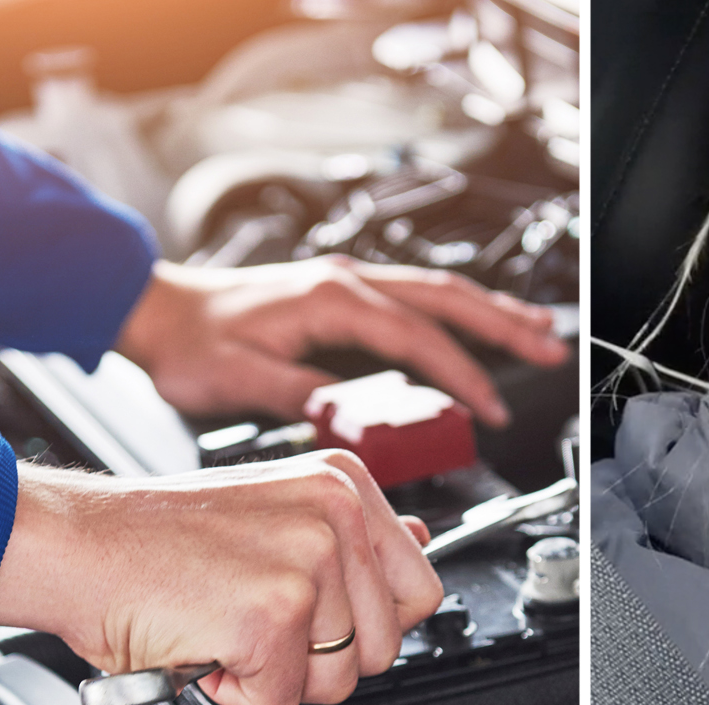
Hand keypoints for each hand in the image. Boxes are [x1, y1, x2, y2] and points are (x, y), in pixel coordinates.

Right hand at [0, 450, 442, 704]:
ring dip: (273, 676)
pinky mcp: (272, 615)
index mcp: (342, 483)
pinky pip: (279, 701)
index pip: (419, 588)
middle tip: (250, 619)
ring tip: (222, 624)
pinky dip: (234, 691)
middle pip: (384, 647)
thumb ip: (352, 536)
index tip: (312, 616)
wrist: (75, 545)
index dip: (362, 625)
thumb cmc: (153, 539)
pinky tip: (202, 641)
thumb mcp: (271, 513)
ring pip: (336, 682)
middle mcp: (336, 513)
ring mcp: (309, 562)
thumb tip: (422, 541)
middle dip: (317, 658)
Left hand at [113, 256, 566, 428]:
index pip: (416, 338)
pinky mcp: (338, 296)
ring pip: (434, 290)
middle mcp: (343, 283)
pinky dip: (452, 312)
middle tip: (550, 349)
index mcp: (329, 301)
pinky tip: (471, 327)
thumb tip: (348, 415)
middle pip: (445, 297)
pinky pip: (412, 298)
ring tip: (536, 332)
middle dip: (503, 324)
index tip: (488, 410)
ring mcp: (344, 285)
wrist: (158, 312)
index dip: (459, 375)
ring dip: (487, 312)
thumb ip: (298, 395)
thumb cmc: (190, 344)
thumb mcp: (237, 380)